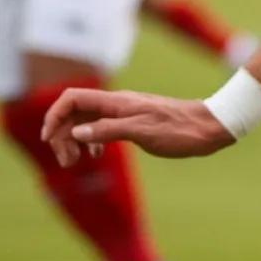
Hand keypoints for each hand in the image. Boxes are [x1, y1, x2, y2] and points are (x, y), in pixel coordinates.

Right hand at [42, 89, 234, 165]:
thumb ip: (108, 130)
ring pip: (88, 121)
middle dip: (63, 134)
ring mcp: (127, 113)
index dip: (55, 116)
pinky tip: (95, 155)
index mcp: (117, 103)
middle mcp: (118, 104)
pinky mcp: (136, 122)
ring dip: (75, 139)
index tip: (50, 140)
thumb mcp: (142, 132)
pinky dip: (92, 140)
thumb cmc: (180, 130)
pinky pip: (103, 128)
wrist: (210, 128)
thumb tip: (76, 133)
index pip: (73, 99)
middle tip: (67, 161)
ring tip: (75, 161)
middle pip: (76, 112)